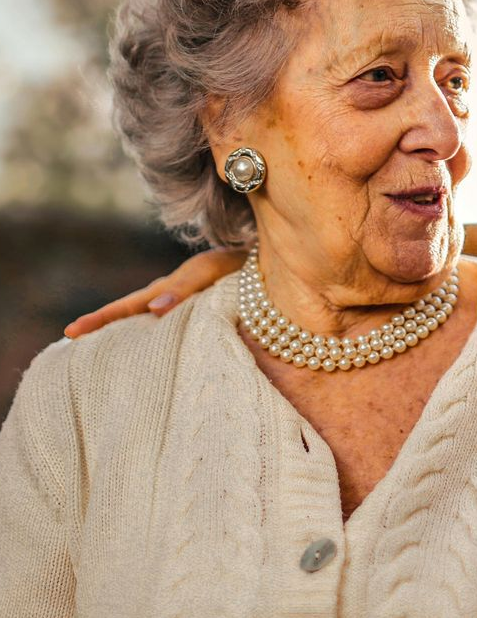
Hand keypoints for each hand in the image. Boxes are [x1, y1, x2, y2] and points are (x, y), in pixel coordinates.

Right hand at [64, 248, 246, 337]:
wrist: (264, 263)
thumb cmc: (237, 265)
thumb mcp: (210, 272)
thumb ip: (183, 290)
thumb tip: (153, 311)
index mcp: (167, 289)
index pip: (126, 306)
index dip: (99, 319)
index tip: (71, 332)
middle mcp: (168, 297)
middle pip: (129, 314)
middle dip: (101, 327)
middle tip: (70, 342)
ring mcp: (180, 305)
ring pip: (145, 321)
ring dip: (124, 335)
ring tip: (99, 354)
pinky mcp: (197, 313)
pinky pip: (168, 326)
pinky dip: (152, 337)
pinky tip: (145, 354)